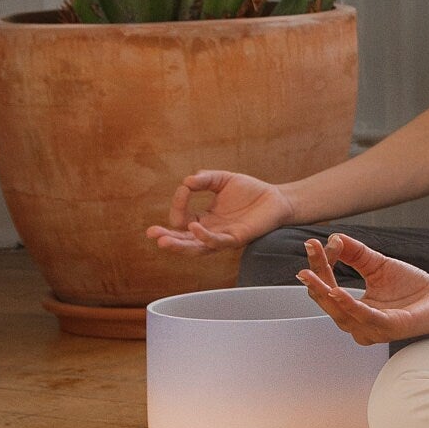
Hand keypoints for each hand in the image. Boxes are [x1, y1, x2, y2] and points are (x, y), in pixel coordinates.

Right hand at [147, 167, 291, 254]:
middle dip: (167, 238)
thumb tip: (186, 182)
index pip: (182, 219)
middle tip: (152, 234)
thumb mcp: (222, 180)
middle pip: (184, 241)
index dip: (179, 204)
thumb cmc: (249, 191)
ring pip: (197, 247)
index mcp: (204, 220)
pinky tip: (195, 228)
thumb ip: (204, 179)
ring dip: (180, 245)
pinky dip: (204, 237)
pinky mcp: (237, 238)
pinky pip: (218, 242)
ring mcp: (223, 237)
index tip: (185, 187)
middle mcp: (210, 232)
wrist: (276, 198)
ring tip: (163, 241)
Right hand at [295, 234, 428, 344]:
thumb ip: (356, 254)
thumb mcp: (378, 265)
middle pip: (329, 301)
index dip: (319, 266)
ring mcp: (373, 329)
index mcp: (354, 310)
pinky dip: (349, 305)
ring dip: (325, 292)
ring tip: (313, 274)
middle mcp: (359, 323)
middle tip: (308, 255)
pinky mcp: (390, 329)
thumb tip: (334, 238)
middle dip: (316, 277)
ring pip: (341, 313)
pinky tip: (337, 291)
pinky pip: (365, 318)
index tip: (311, 244)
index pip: (328, 288)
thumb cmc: (413, 288)